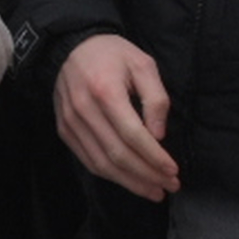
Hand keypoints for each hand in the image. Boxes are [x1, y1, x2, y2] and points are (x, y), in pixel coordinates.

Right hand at [57, 32, 177, 199]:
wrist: (72, 47)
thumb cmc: (114, 55)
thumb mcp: (143, 64)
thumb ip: (155, 98)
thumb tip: (159, 136)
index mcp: (106, 91)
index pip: (133, 135)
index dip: (154, 157)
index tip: (173, 170)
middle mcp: (84, 111)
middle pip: (117, 154)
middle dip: (147, 175)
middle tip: (170, 186)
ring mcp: (70, 123)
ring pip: (101, 164)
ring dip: (130, 182)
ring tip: (154, 191)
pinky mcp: (65, 131)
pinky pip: (88, 161)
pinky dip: (111, 176)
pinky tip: (130, 181)